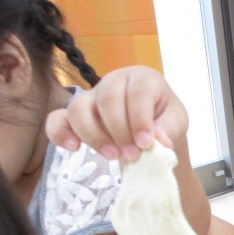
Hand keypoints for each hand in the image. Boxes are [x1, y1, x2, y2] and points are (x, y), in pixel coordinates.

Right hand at [45, 66, 188, 161]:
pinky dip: (60, 133)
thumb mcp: (176, 122)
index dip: (140, 119)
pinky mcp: (75, 115)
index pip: (137, 92)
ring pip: (79, 108)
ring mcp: (92, 96)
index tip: (147, 144)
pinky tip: (74, 148)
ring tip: (113, 156)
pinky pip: (57, 119)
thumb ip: (169, 129)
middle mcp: (113, 82)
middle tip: (133, 155)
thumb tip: (161, 143)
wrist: (153, 126)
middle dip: (119, 131)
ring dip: (94, 135)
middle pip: (107, 99)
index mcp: (142, 78)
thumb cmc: (164, 119)